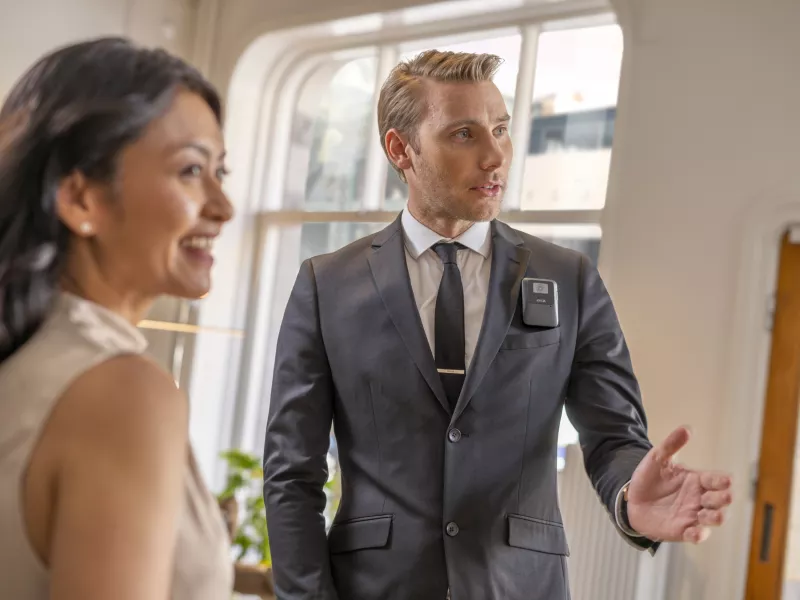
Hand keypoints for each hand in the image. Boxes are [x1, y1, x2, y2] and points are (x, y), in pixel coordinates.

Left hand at [626, 426, 732, 543]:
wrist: (632, 500)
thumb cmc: (649, 479)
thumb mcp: (657, 459)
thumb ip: (671, 444)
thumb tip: (687, 428)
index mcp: (698, 480)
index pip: (718, 480)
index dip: (723, 480)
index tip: (726, 480)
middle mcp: (700, 498)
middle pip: (722, 500)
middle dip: (722, 499)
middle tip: (714, 496)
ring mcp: (693, 515)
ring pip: (715, 519)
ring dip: (716, 517)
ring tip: (709, 514)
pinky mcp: (683, 530)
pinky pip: (696, 535)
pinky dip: (699, 535)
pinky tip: (695, 533)